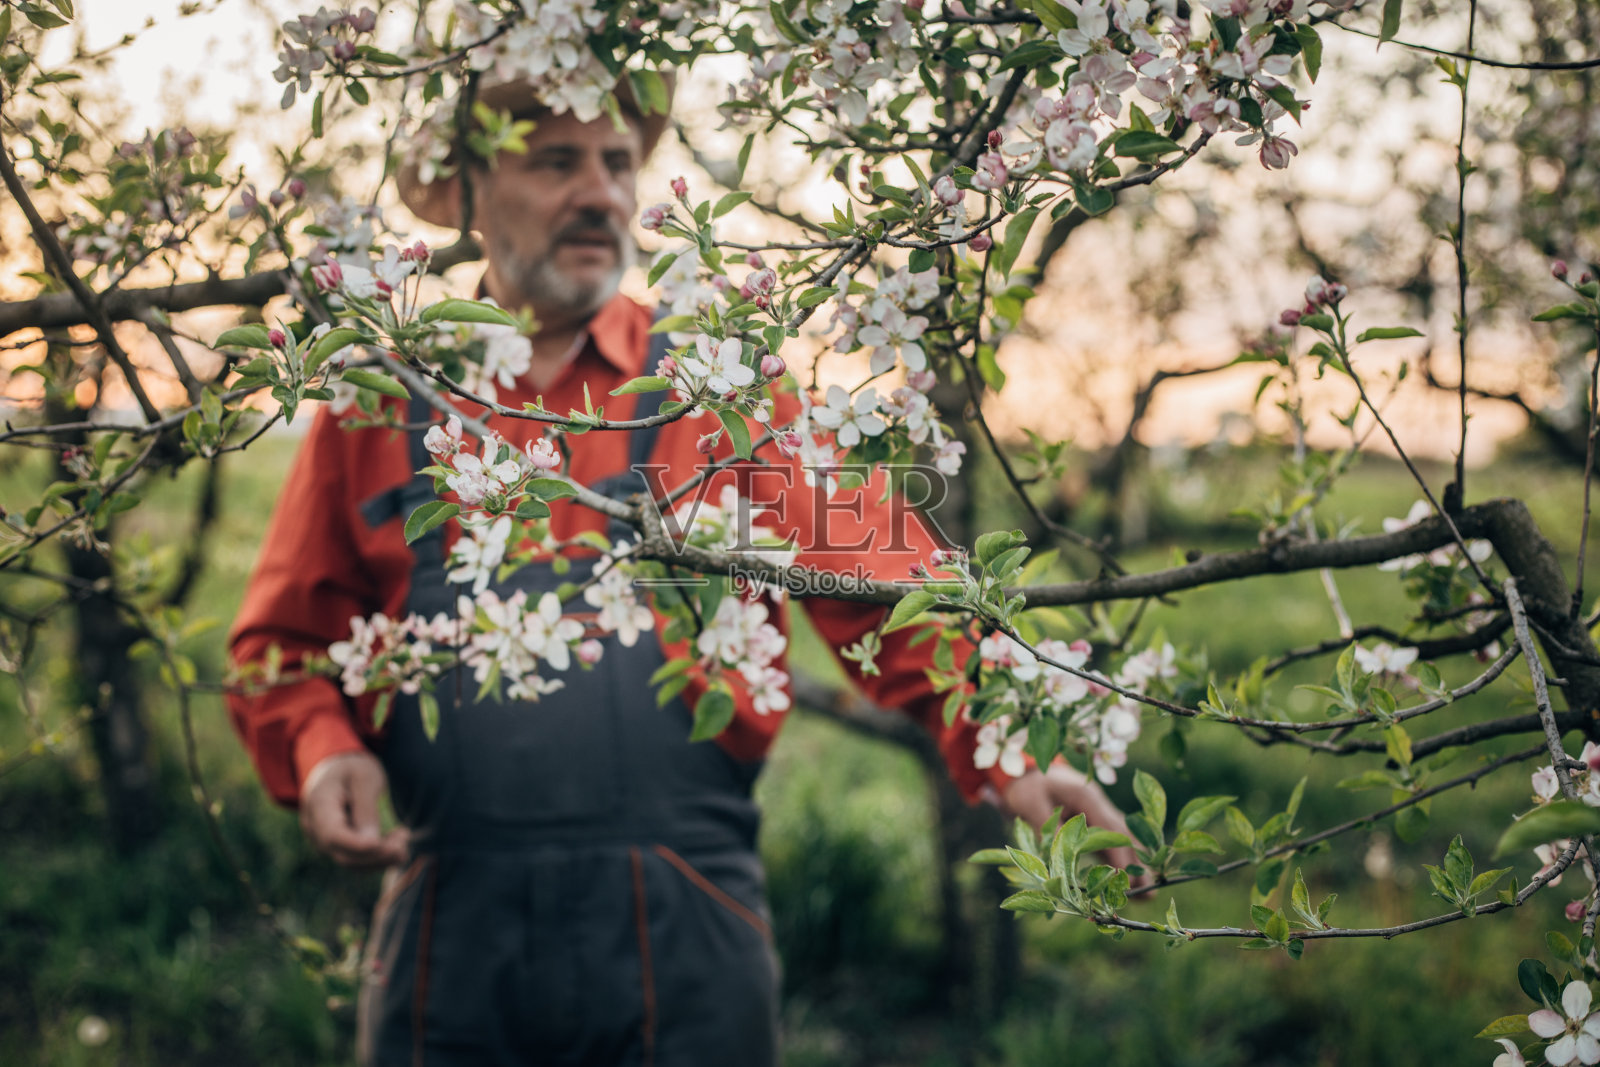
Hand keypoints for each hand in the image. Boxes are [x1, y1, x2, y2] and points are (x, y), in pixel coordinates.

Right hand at [299, 751, 409, 867]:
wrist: (334, 770)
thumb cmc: (350, 769)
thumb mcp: (363, 777)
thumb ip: (366, 807)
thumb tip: (372, 842)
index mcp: (319, 804)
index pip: (332, 834)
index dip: (355, 845)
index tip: (380, 845)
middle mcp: (315, 828)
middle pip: (343, 854)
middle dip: (376, 854)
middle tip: (405, 840)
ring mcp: (322, 841)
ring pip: (351, 862)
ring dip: (381, 858)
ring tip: (405, 839)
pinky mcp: (336, 847)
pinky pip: (355, 859)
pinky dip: (377, 856)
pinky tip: (396, 843)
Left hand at [998, 763, 1147, 886]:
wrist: (1025, 770)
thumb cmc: (1026, 786)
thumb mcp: (1031, 803)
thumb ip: (1048, 827)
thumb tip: (1063, 854)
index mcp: (1086, 797)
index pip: (1110, 830)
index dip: (1120, 856)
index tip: (1126, 880)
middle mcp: (1097, 804)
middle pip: (1122, 835)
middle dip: (1136, 863)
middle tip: (1149, 891)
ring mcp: (1096, 811)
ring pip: (1119, 839)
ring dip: (1132, 863)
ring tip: (1145, 891)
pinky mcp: (1090, 819)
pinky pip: (1108, 841)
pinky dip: (1117, 859)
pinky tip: (1123, 879)